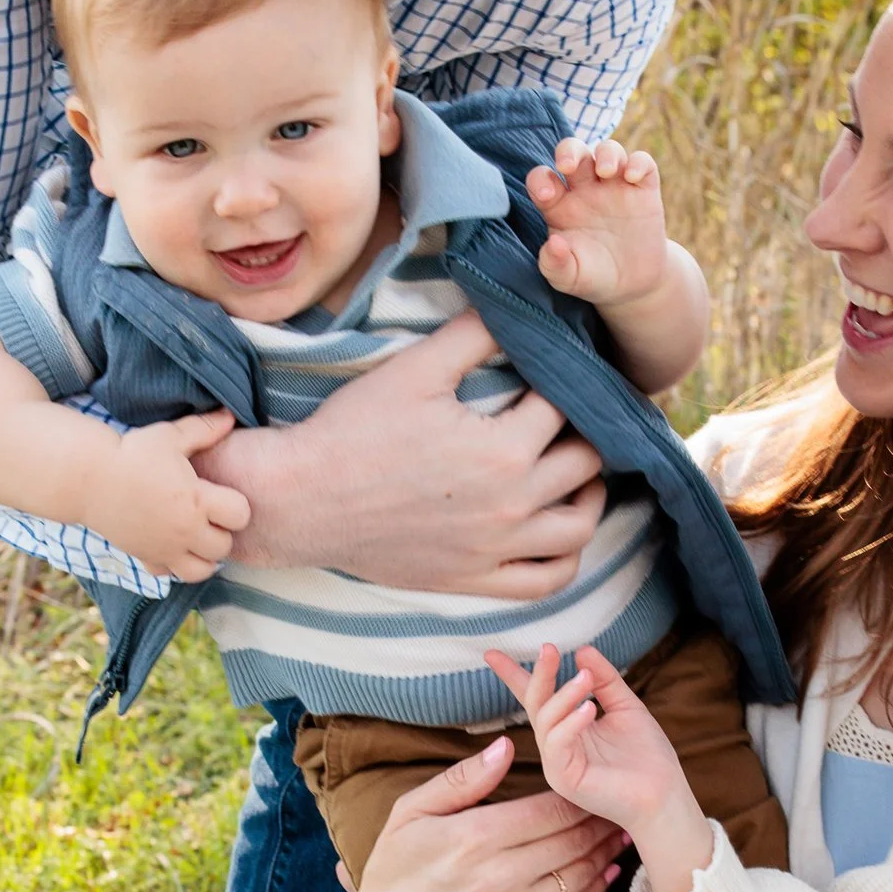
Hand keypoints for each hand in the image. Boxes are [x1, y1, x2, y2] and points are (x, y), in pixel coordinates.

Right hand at [89, 410, 251, 582]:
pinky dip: (175, 565)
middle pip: (224, 546)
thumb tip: (231, 416)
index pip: (239, 515)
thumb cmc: (131, 453)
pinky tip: (172, 546)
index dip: (236, 507)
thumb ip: (204, 428)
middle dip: (221, 532)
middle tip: (209, 516)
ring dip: (204, 556)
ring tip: (197, 538)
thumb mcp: (169, 436)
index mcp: (196, 500)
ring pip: (201, 571)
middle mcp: (184, 530)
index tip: (221, 496)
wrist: (89, 478)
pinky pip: (169, 574)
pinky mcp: (145, 556)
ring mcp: (164, 547)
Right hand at [202, 312, 606, 594]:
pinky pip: (545, 581)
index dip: (561, 382)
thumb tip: (515, 309)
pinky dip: (566, 559)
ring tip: (579, 472)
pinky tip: (559, 533)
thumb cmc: (354, 431)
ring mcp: (495, 549)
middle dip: (582, 432)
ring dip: (590, 496)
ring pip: (578, 529)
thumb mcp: (414, 370)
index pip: (563, 407)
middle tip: (567, 415)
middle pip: (583, 464)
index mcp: (503, 449)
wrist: (302, 500)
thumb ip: (473, 335)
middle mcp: (511, 505)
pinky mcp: (474, 579)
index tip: (553, 370)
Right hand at [335, 735, 622, 891]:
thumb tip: (507, 746)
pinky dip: (594, 889)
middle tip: (621, 804)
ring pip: (579, 875)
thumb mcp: (409, 817)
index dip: (581, 794)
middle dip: (601, 819)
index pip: (550, 808)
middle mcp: (500, 877)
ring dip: (605, 853)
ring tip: (622, 834)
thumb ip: (461, 780)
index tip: (596, 781)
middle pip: (571, 839)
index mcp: (474, 838)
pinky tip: (605, 872)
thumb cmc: (394, 876)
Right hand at [484, 642, 711, 891]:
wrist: (664, 796)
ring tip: (586, 678)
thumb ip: (605, 680)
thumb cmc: (648, 757)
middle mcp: (557, 745)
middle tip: (549, 648)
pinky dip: (571, 722)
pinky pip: (557, 743)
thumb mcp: (626, 707)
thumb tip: (582, 649)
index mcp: (568, 728)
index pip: (536, 697)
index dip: (514, 674)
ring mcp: (557, 763)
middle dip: (538, 674)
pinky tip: (590, 708)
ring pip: (545, 720)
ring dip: (564, 694)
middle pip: (535, 704)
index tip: (491, 653)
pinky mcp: (564, 779)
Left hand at [527, 137, 670, 305]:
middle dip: (569, 151)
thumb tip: (553, 243)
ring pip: (608, 150)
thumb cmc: (593, 276)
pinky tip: (631, 176)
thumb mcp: (569, 278)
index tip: (546, 196)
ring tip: (606, 172)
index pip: (542, 178)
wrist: (633, 285)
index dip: (540, 180)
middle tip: (568, 165)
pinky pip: (642, 163)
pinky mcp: (643, 190)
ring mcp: (614, 186)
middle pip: (573, 151)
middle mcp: (584, 189)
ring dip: (606, 153)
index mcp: (559, 205)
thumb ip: (554, 264)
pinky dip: (638, 163)